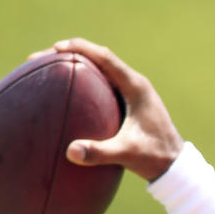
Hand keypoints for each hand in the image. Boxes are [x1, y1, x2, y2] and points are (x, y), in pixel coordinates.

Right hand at [27, 38, 183, 180]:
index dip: (80, 48)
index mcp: (136, 87)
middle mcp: (134, 84)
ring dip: (75, 66)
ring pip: (99, 70)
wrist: (174, 165)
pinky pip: (101, 86)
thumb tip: (71, 151)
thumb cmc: (154, 157)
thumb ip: (100, 152)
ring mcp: (131, 93)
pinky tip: (63, 95)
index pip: (105, 57)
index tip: (56, 48)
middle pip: (98, 58)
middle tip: (40, 59)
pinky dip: (82, 84)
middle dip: (69, 54)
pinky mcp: (127, 104)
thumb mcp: (127, 154)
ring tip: (45, 71)